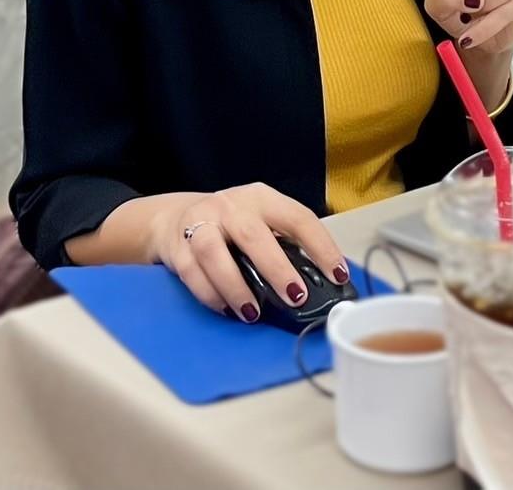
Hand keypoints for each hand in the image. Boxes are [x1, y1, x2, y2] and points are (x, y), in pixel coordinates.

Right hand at [149, 183, 347, 320]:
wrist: (174, 218)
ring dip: (236, 287)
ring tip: (253, 312)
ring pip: (215, 253)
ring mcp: (201, 224)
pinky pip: (192, 273)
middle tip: (296, 298)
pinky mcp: (178, 247)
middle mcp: (231, 207)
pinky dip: (211, 295)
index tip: (338, 275)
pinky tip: (227, 309)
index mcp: (261, 199)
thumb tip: (318, 284)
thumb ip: (283, 246)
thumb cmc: (229, 226)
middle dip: (277, 269)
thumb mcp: (259, 222)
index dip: (321, 246)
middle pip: (253, 235)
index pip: (297, 217)